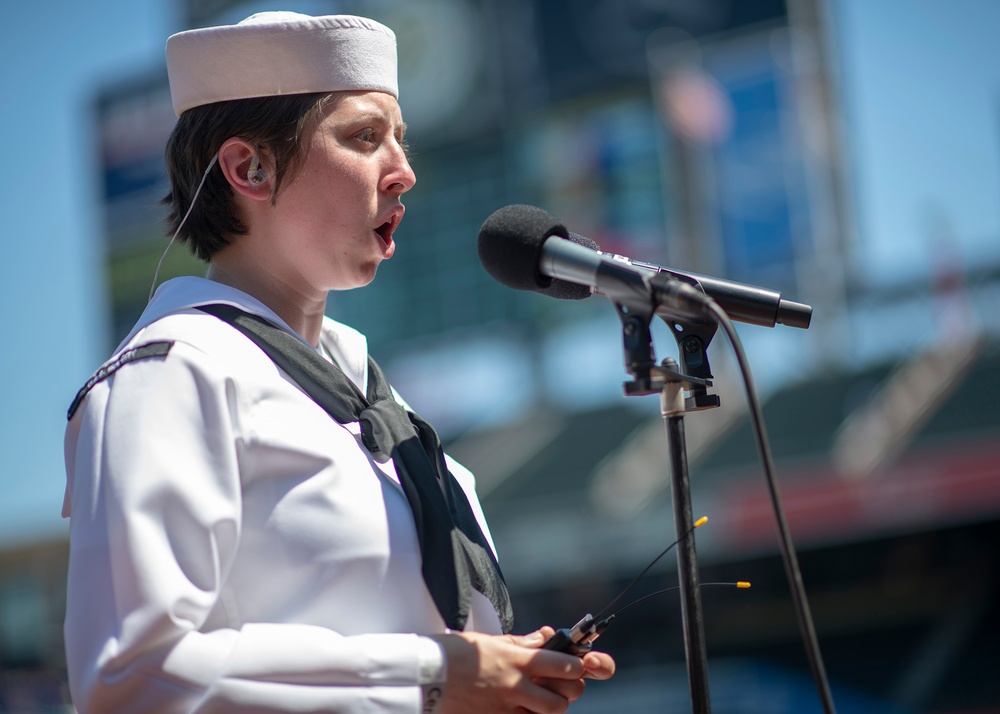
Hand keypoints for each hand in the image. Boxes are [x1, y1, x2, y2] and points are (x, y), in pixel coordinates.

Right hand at [429, 626, 615, 713]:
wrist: (425, 676)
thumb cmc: (452, 654)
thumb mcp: (488, 641)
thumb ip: (519, 643)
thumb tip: (542, 639)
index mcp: (517, 660)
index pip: (564, 664)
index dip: (577, 665)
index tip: (577, 663)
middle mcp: (516, 685)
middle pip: (565, 695)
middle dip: (569, 689)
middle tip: (562, 682)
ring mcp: (506, 707)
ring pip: (550, 713)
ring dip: (551, 705)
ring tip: (542, 696)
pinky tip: (522, 707)